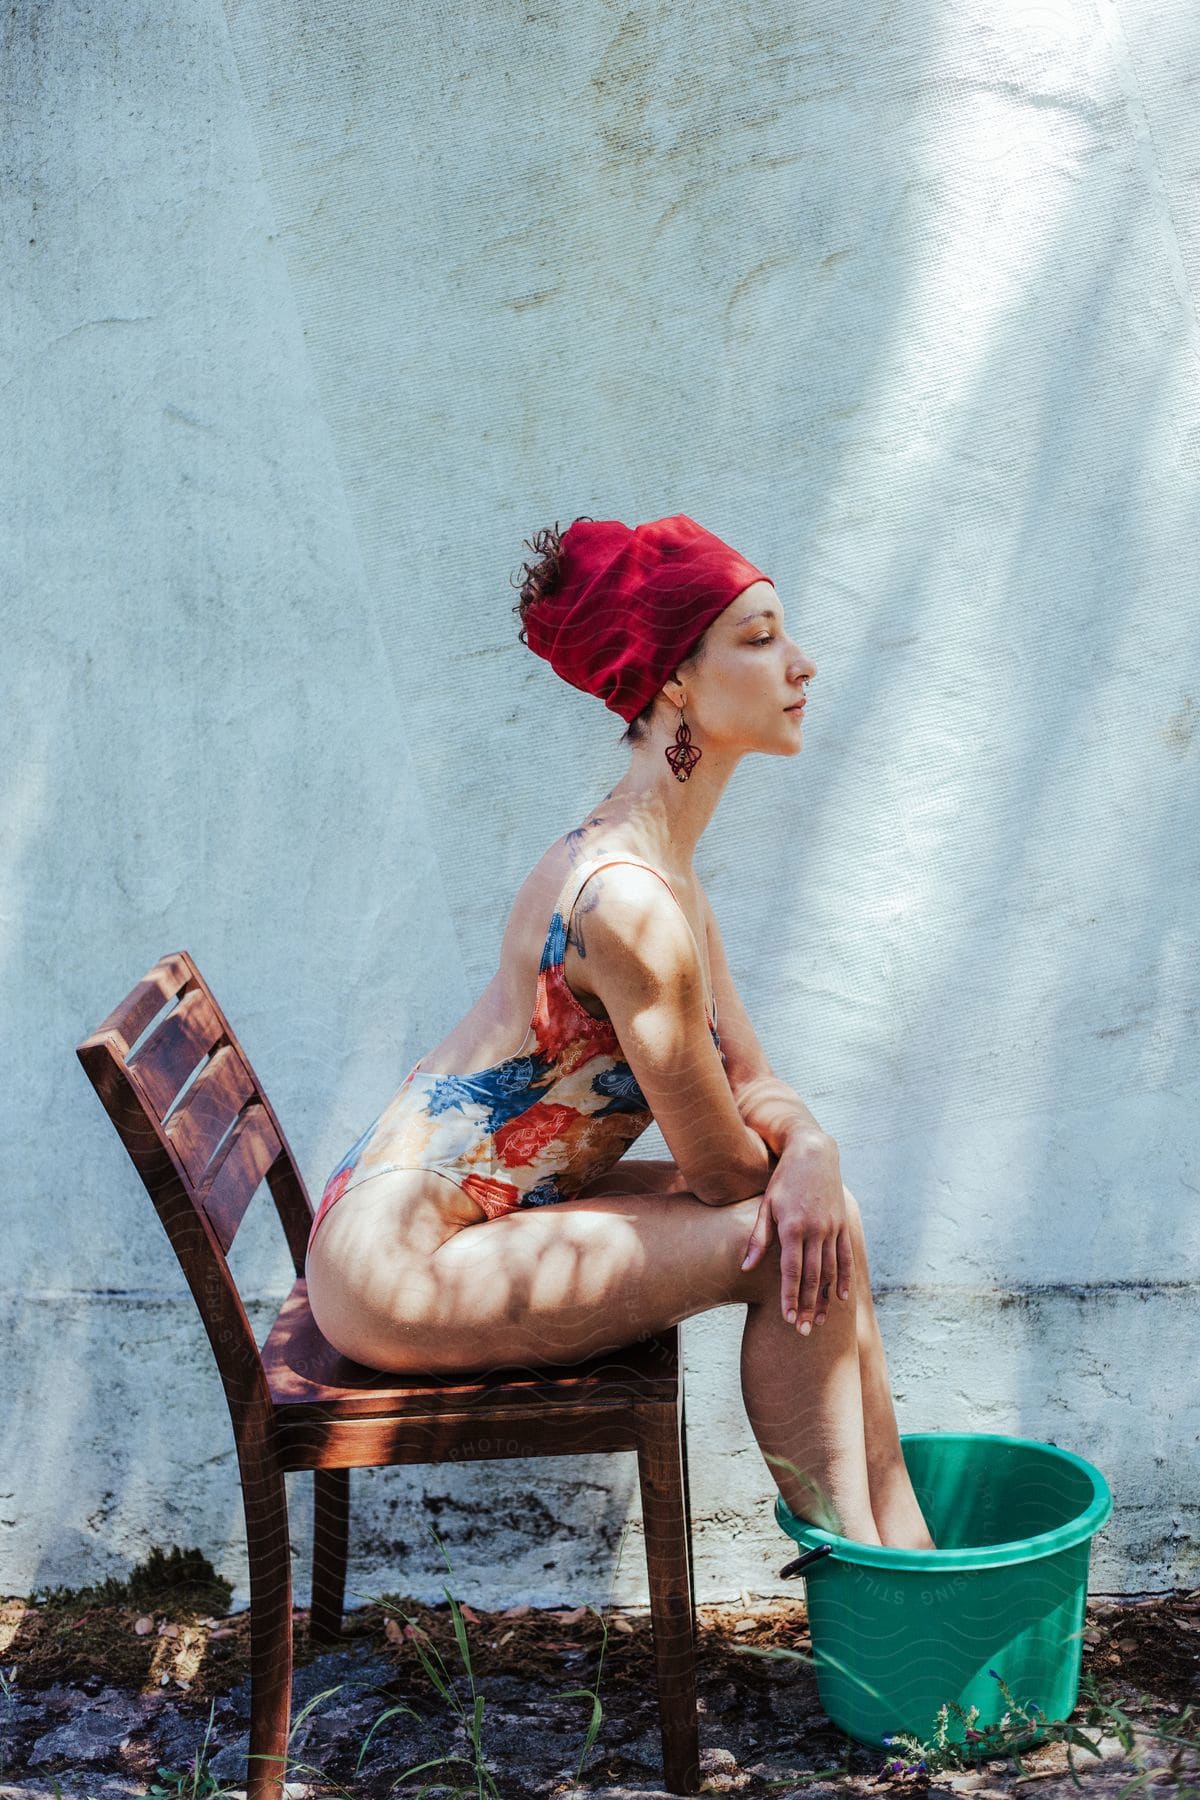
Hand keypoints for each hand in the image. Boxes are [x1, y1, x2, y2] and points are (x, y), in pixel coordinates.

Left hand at [738, 1134, 853, 1332]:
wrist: (813, 1153)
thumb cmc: (782, 1180)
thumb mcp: (765, 1205)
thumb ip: (758, 1238)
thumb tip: (746, 1267)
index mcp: (792, 1226)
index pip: (790, 1270)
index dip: (789, 1296)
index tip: (787, 1318)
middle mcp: (815, 1230)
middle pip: (811, 1277)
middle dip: (806, 1305)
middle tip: (802, 1330)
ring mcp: (832, 1228)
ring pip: (830, 1271)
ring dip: (824, 1298)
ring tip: (819, 1321)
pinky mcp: (842, 1225)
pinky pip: (846, 1257)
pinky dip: (844, 1279)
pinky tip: (839, 1298)